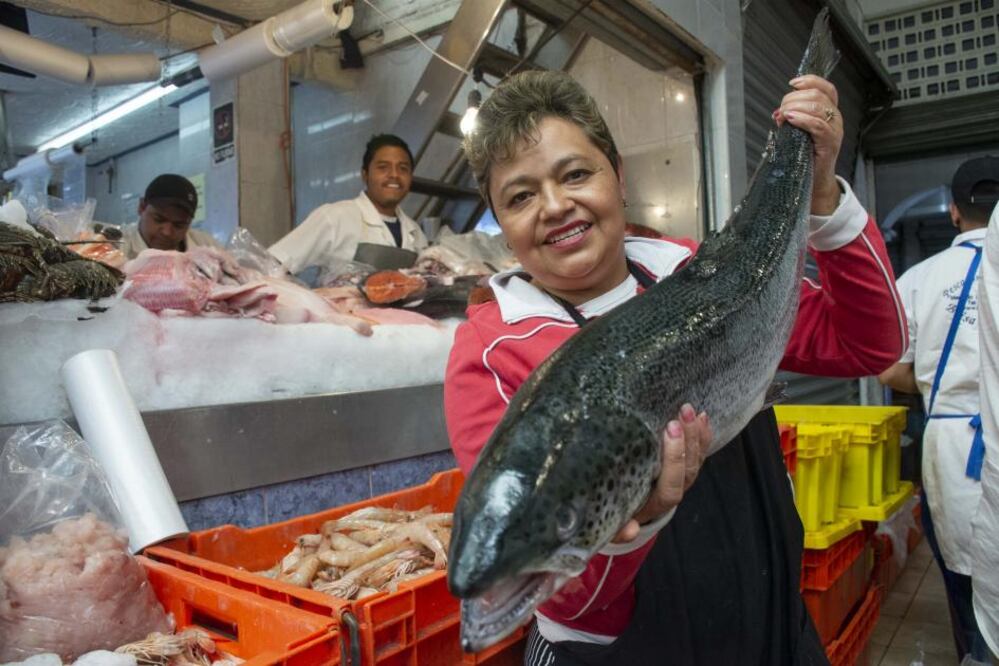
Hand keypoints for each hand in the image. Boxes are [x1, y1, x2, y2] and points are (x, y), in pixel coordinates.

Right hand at [613, 404, 711, 542]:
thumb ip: (618, 530)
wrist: (625, 514)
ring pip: (695, 460)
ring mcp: (679, 480)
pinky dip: (702, 436)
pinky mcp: (682, 469)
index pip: (672, 485)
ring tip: (689, 410)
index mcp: (654, 505)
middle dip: (686, 441)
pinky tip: (702, 417)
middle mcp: (670, 493)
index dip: (674, 459)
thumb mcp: (612, 524)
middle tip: (680, 415)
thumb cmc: (614, 512)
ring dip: (695, 435)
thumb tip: (629, 531)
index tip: (668, 432)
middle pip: (687, 470)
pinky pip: (698, 454)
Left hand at [773, 74, 842, 215]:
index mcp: (830, 112)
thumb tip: (779, 112)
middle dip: (794, 99)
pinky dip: (802, 119)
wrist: (814, 182)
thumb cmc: (806, 156)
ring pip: (817, 107)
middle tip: (780, 111)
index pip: (826, 88)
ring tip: (782, 116)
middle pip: (817, 95)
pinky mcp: (830, 143)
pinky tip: (790, 119)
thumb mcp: (799, 133)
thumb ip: (793, 119)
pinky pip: (817, 125)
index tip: (792, 84)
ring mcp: (835, 130)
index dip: (810, 81)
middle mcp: (835, 118)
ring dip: (795, 107)